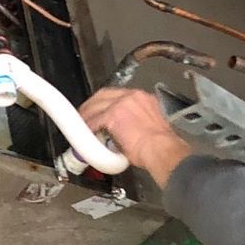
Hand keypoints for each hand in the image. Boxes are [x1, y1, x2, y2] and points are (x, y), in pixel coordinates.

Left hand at [77, 89, 193, 186]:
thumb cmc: (161, 145)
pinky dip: (88, 126)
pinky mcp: (111, 116)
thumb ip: (137, 122)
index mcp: (143, 99)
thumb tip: (126, 130)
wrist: (162, 150)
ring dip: (87, 115)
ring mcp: (121, 104)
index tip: (101, 109)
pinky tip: (85, 132)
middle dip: (92, 104)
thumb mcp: (151, 125)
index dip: (106, 102)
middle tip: (86, 115)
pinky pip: (93, 120)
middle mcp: (132, 97)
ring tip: (82, 124)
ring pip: (96, 105)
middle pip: (104, 95)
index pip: (119, 95)